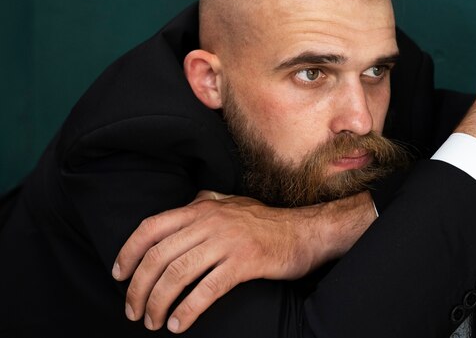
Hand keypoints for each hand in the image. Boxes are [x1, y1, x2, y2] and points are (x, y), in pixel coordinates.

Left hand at [112, 190, 375, 332]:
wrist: (303, 232)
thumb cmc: (263, 222)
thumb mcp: (229, 204)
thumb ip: (203, 204)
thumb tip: (181, 206)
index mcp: (200, 208)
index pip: (150, 228)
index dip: (128, 253)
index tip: (119, 276)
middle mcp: (209, 221)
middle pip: (158, 257)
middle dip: (138, 288)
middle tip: (133, 311)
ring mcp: (227, 241)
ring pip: (177, 275)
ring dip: (158, 304)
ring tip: (153, 322)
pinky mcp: (245, 262)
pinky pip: (206, 290)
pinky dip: (187, 311)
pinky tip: (179, 325)